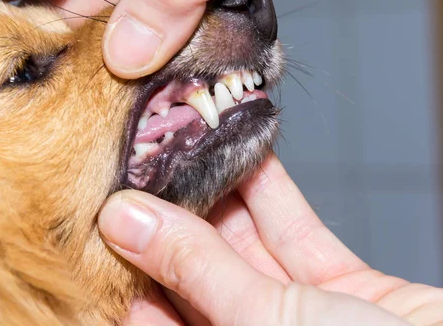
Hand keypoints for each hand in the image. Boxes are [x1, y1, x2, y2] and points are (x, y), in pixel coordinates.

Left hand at [97, 153, 442, 324]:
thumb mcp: (267, 323)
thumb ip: (197, 271)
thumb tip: (124, 221)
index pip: (151, 312)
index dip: (127, 258)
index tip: (107, 204)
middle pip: (197, 270)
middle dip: (174, 213)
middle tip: (145, 160)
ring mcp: (299, 315)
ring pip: (244, 244)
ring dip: (221, 191)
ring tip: (190, 142)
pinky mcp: (344, 288)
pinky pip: (295, 232)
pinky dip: (272, 191)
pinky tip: (247, 151)